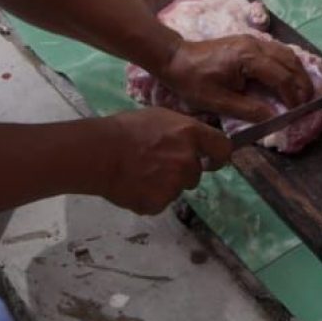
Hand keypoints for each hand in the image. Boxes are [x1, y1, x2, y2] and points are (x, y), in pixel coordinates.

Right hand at [93, 108, 231, 214]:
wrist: (98, 153)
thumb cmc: (125, 129)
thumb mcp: (159, 117)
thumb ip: (182, 130)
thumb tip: (193, 142)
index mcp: (190, 134)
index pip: (223, 148)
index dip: (218, 156)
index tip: (211, 160)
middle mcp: (188, 161)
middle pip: (195, 173)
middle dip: (182, 171)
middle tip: (157, 164)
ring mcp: (174, 185)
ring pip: (177, 188)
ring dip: (165, 184)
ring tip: (140, 173)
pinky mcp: (159, 203)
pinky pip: (160, 202)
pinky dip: (149, 197)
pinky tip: (133, 185)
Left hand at [157, 34, 313, 121]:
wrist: (175, 58)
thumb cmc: (194, 81)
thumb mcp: (220, 102)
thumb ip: (250, 110)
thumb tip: (275, 119)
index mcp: (248, 58)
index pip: (281, 76)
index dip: (294, 95)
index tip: (300, 112)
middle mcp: (255, 44)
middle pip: (289, 61)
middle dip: (302, 83)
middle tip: (309, 103)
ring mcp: (253, 40)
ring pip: (286, 53)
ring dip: (297, 72)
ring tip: (303, 92)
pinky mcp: (249, 41)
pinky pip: (276, 51)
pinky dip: (288, 64)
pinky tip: (289, 78)